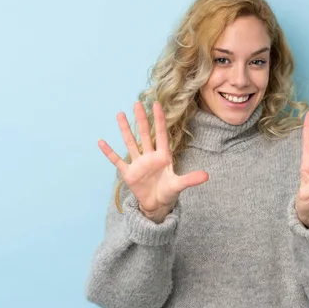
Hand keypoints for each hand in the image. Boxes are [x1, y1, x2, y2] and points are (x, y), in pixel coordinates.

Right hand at [98, 101, 208, 223]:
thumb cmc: (169, 192)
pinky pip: (117, 161)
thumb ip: (191, 179)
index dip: (159, 120)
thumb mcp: (179, 185)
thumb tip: (207, 176)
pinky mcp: (129, 173)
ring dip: (125, 130)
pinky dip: (109, 152)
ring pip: (130, 143)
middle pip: (144, 134)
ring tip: (119, 114)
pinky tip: (101, 141)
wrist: (157, 205)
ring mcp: (138, 163)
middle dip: (141, 119)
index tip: (156, 104)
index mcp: (163, 156)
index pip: (160, 134)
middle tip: (137, 103)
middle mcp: (149, 156)